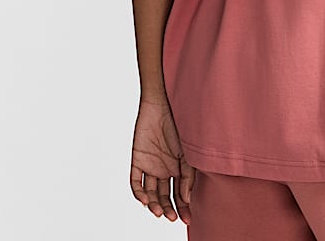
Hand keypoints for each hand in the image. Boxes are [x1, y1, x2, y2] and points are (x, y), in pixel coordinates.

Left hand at [130, 97, 195, 225]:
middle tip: (172, 218)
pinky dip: (139, 193)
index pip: (179, 193)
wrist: (163, 104)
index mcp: (178, 168)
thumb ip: (187, 176)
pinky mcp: (137, 160)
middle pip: (163, 196)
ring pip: (149, 193)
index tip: (187, 219)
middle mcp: (164, 169)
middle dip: (168, 209)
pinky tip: (145, 201)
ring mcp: (150, 165)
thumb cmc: (180, 124)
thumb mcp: (188, 153)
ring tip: (158, 212)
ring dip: (153, 205)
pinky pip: (136, 181)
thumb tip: (186, 200)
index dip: (183, 207)